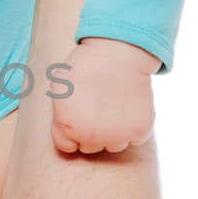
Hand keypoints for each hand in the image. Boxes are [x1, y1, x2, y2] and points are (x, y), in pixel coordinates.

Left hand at [50, 38, 158, 154]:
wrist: (117, 50)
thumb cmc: (85, 65)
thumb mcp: (58, 86)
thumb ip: (58, 115)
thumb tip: (60, 135)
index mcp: (68, 126)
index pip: (67, 147)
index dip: (72, 133)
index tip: (80, 118)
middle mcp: (91, 135)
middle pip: (90, 147)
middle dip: (93, 133)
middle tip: (98, 108)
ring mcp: (117, 135)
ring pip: (114, 145)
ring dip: (115, 132)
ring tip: (114, 106)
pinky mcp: (139, 131)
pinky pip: (136, 138)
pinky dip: (135, 127)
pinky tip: (129, 107)